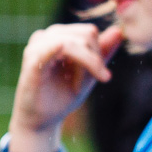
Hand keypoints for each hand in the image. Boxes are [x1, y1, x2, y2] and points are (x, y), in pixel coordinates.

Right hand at [9, 24, 122, 151]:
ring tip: (84, 84)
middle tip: (97, 79)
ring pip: (75, 42)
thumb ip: (102, 51)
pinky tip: (70, 59)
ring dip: (87, 62)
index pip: (89, 32)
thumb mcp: (88, 72)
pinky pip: (55, 47)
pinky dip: (67, 52)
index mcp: (59, 36)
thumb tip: (119, 30)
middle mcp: (46, 37)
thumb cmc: (62, 95)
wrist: (40, 121)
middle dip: (95, 58)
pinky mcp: (33, 61)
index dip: (101, 51)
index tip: (105, 76)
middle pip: (86, 34)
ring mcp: (37, 47)